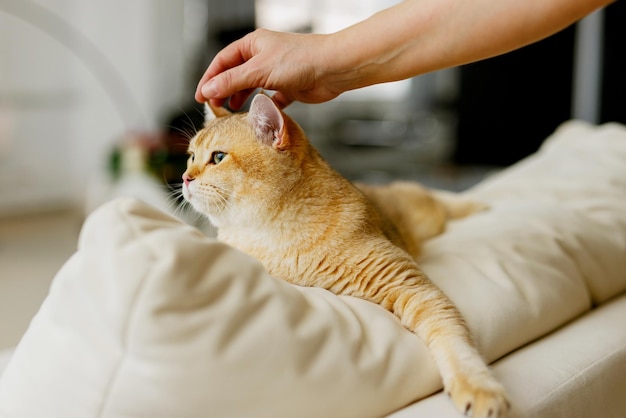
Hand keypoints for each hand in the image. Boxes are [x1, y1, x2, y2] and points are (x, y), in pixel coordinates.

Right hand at [195, 29, 343, 108]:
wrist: (333, 68)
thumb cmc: (300, 60)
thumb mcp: (259, 70)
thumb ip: (232, 81)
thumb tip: (209, 89)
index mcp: (253, 45)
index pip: (223, 61)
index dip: (210, 78)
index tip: (200, 96)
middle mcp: (264, 57)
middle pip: (236, 75)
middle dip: (223, 90)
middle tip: (214, 107)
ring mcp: (276, 73)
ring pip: (251, 87)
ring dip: (240, 99)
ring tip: (231, 112)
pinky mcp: (289, 88)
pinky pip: (270, 99)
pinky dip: (262, 106)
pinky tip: (257, 114)